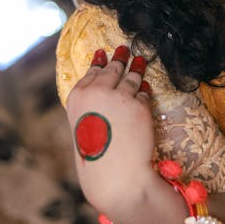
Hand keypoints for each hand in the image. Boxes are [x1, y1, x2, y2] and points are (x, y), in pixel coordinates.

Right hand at [66, 46, 155, 220]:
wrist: (115, 175)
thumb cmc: (97, 153)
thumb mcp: (84, 122)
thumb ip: (91, 100)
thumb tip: (101, 78)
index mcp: (79, 96)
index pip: (92, 72)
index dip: (99, 62)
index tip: (103, 53)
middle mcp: (97, 92)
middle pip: (113, 69)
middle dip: (120, 58)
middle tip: (125, 48)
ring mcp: (120, 96)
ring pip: (131, 76)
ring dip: (136, 67)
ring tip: (140, 60)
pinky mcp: (140, 104)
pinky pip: (144, 93)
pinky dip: (144, 91)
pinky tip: (145, 86)